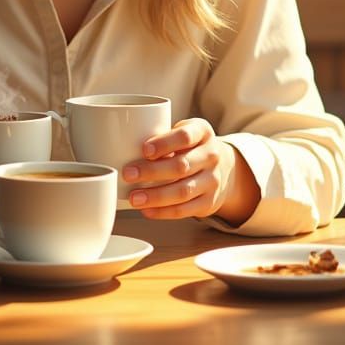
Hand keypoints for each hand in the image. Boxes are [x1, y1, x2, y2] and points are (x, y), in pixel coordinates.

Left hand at [121, 118, 242, 220]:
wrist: (222, 167)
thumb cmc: (190, 147)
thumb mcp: (182, 132)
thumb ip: (161, 138)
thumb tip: (122, 147)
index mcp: (202, 132)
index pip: (185, 136)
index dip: (164, 143)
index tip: (144, 150)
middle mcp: (211, 155)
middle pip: (181, 165)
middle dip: (152, 171)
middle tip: (128, 174)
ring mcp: (212, 180)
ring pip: (183, 191)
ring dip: (155, 196)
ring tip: (133, 198)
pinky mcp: (209, 202)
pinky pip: (184, 210)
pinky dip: (163, 212)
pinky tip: (146, 210)